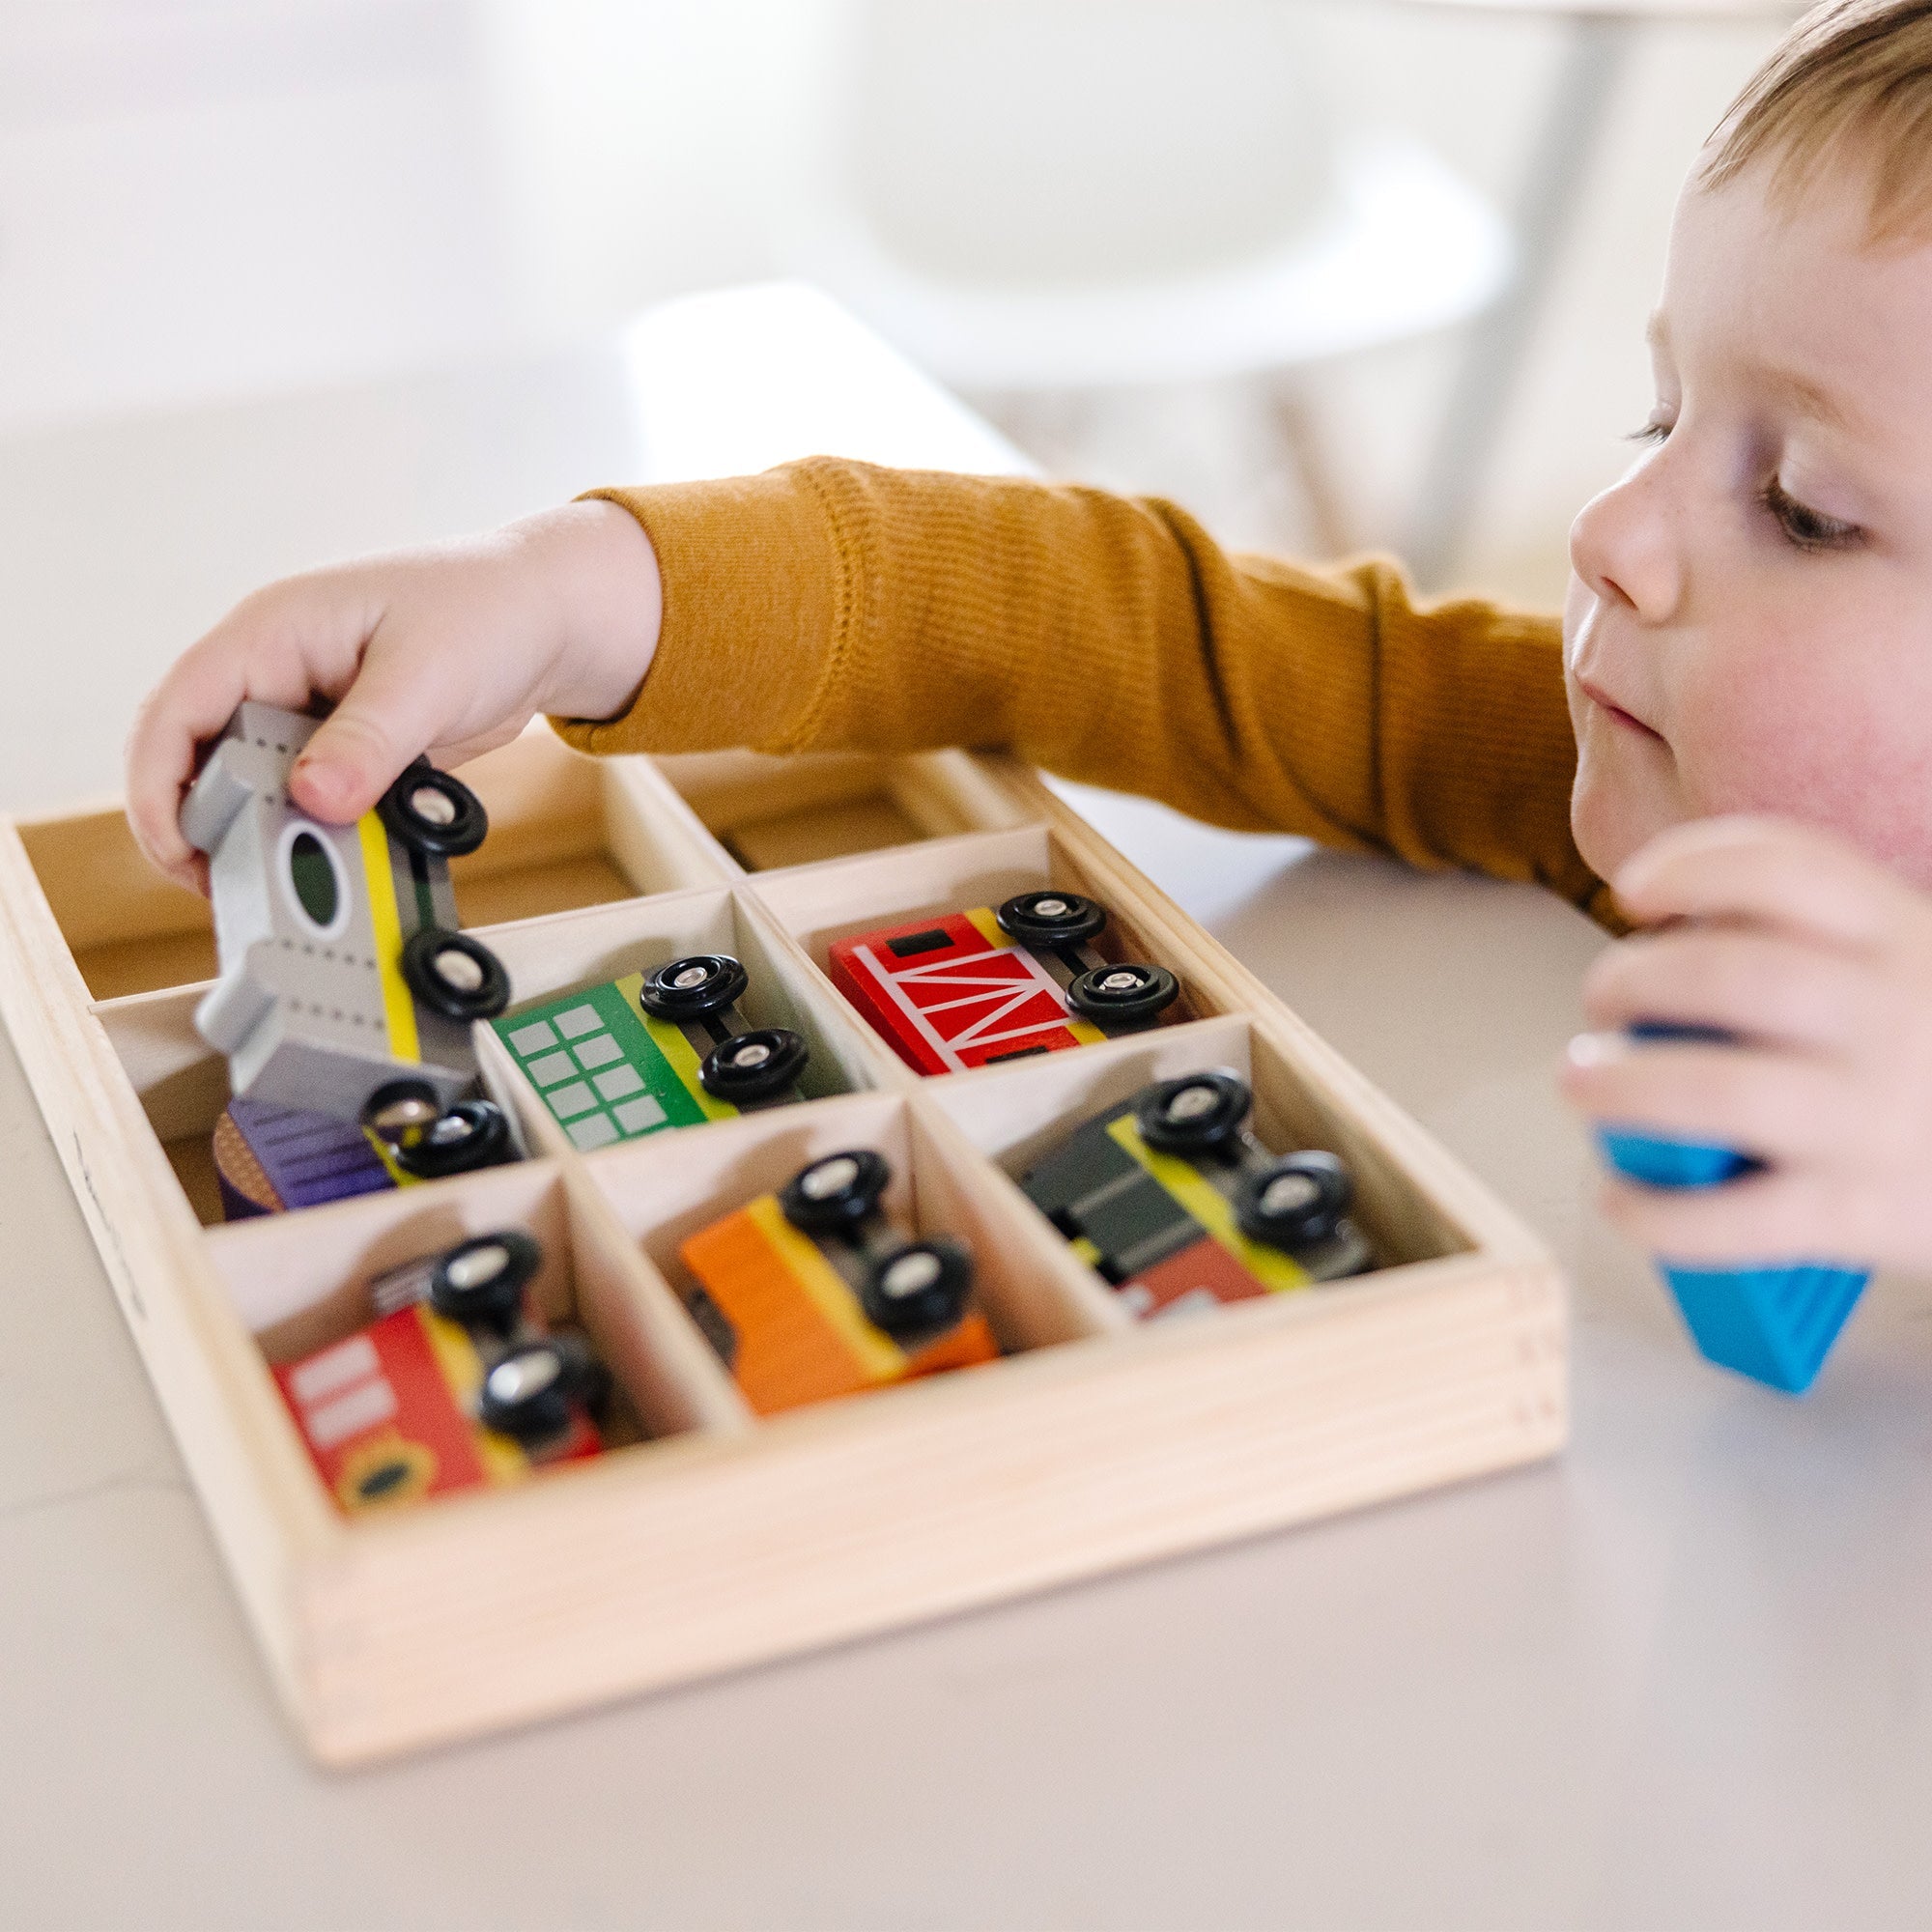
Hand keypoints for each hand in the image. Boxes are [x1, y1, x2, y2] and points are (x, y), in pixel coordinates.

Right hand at [125, 500, 662, 892]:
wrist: (551, 618)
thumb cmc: (489, 611)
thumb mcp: (428, 676)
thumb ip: (370, 741)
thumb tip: (315, 799)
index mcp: (272, 634)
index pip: (178, 711)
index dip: (161, 785)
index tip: (181, 851)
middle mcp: (276, 673)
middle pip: (202, 759)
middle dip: (211, 825)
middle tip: (240, 888)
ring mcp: (310, 713)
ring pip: (256, 788)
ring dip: (271, 834)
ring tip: (301, 882)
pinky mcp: (347, 748)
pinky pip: (311, 799)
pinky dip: (318, 833)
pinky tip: (345, 864)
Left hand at [1560, 815, 1931, 1274]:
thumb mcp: (1926, 972)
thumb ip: (1834, 950)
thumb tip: (1675, 957)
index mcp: (1910, 941)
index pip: (1791, 868)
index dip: (1694, 865)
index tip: (1635, 888)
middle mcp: (1897, 1018)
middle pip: (1733, 977)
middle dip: (1635, 981)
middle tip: (1603, 1002)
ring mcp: (1879, 1117)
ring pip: (1719, 1091)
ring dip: (1624, 1086)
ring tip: (1584, 1084)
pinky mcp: (1865, 1212)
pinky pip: (1737, 1216)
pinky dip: (1659, 1210)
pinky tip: (1624, 1198)